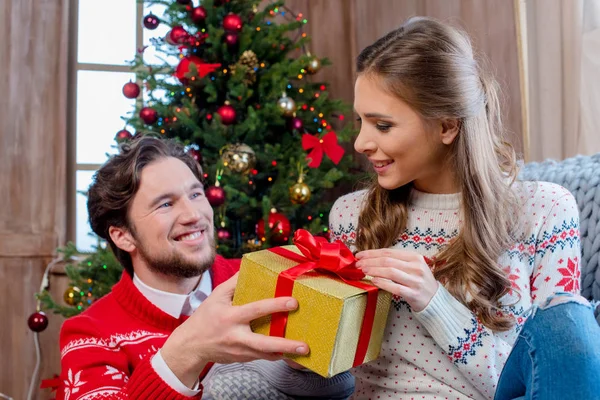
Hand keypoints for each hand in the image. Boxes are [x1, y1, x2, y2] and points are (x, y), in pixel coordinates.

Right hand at [161, 273, 308, 387]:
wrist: (191, 346)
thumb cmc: (205, 318)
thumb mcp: (217, 296)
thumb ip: (235, 282)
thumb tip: (251, 267)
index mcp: (230, 317)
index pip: (256, 310)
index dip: (275, 306)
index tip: (293, 302)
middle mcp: (236, 336)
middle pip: (264, 343)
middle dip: (285, 345)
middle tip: (304, 345)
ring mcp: (240, 351)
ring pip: (266, 354)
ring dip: (286, 353)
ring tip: (304, 351)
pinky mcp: (243, 359)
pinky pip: (263, 357)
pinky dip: (277, 355)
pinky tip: (291, 353)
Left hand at [355, 249, 438, 312]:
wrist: (434, 299)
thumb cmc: (418, 281)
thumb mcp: (412, 267)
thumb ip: (396, 261)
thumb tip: (371, 258)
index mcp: (415, 257)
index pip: (389, 252)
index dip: (372, 253)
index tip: (359, 255)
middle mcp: (416, 267)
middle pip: (388, 261)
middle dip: (370, 261)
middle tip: (358, 264)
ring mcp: (416, 281)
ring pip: (391, 272)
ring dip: (374, 270)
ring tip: (364, 271)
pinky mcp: (413, 294)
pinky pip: (395, 287)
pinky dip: (383, 283)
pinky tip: (374, 281)